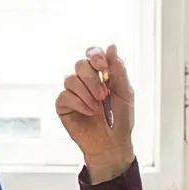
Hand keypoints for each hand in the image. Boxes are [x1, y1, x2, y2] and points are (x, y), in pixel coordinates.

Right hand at [54, 45, 137, 183]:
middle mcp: (84, 80)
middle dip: (92, 79)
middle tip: (103, 95)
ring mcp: (73, 92)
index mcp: (100, 74)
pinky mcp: (63, 105)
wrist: (112, 143)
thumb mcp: (125, 92)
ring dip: (87, 93)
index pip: (92, 53)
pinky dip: (79, 103)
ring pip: (71, 79)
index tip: (103, 67)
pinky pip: (65, 95)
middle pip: (80, 64)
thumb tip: (111, 46)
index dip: (95, 55)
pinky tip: (88, 112)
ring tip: (97, 108)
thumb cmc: (120, 119)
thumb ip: (118, 69)